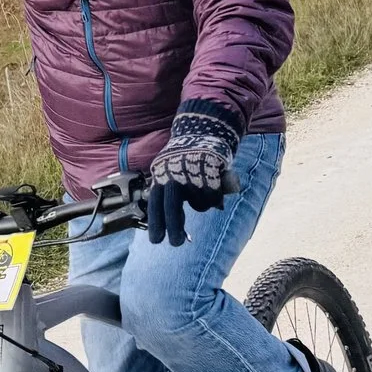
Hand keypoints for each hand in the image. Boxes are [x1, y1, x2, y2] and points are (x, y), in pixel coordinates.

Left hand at [146, 113, 239, 246]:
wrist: (203, 127)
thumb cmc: (184, 157)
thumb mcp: (170, 171)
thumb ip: (170, 195)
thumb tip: (172, 226)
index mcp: (161, 174)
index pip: (156, 202)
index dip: (156, 222)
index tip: (156, 241)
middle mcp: (174, 173)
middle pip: (172, 207)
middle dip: (174, 227)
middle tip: (176, 243)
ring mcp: (193, 172)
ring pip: (199, 204)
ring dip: (202, 204)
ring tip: (204, 188)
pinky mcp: (211, 170)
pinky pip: (214, 197)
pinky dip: (216, 198)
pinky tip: (216, 187)